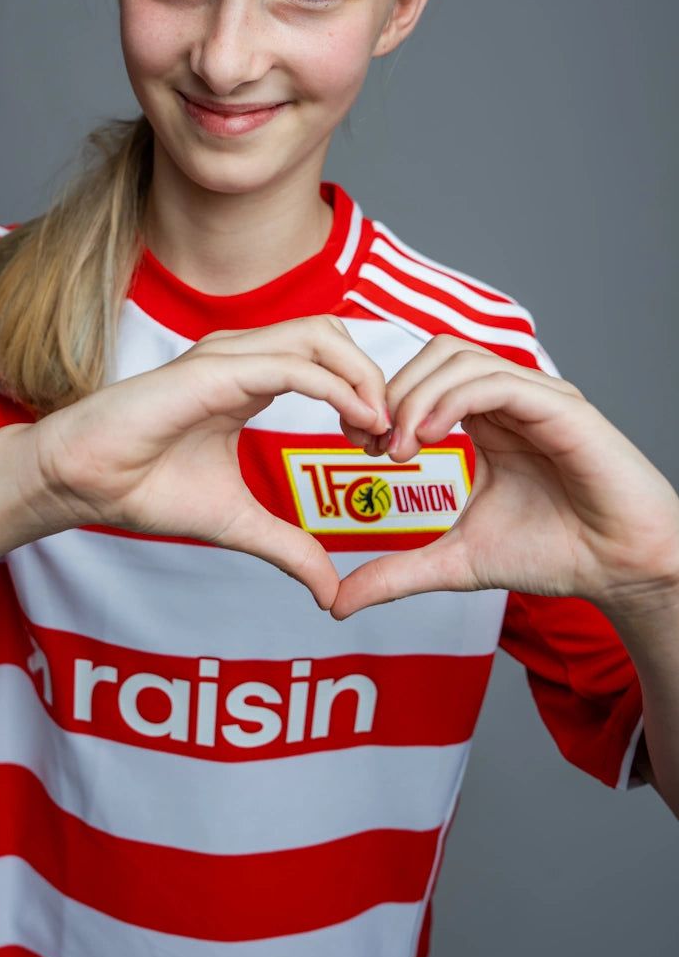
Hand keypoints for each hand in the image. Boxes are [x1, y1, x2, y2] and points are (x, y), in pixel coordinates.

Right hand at [28, 315, 390, 610]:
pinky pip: (291, 365)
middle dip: (374, 377)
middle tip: (388, 436)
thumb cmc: (145, 487)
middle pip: (333, 333)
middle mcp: (242, 356)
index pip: (327, 357)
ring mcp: (227, 357)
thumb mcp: (237, 522)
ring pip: (320, 335)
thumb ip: (288, 546)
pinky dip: (336, 387)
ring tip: (376, 429)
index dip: (366, 394)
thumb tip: (330, 591)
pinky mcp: (212, 372)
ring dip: (363, 377)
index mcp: (249, 378)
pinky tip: (356, 423)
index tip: (382, 448)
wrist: (85, 482)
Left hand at [330, 335, 678, 620]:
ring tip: (399, 448)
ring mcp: (537, 396)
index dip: (383, 402)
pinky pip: (497, 381)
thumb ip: (397, 572)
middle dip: (391, 392)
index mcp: (487, 418)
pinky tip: (429, 439)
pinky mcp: (562, 407)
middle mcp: (510, 397)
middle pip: (435, 353)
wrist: (621, 571)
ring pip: (460, 358)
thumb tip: (336, 603)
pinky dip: (451, 401)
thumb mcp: (456, 562)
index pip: (423, 375)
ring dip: (415, 397)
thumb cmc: (555, 554)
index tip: (360, 448)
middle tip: (371, 445)